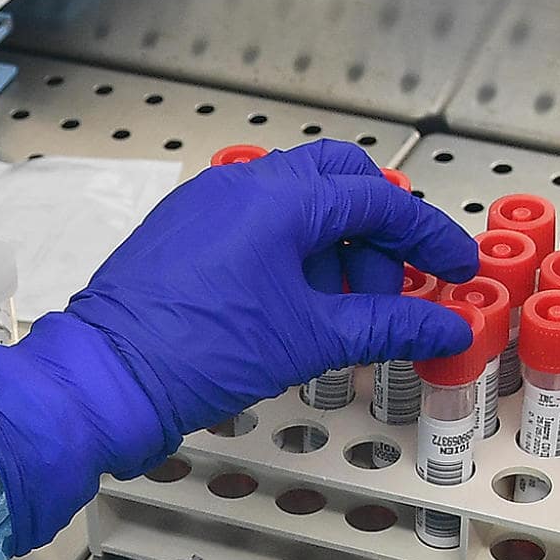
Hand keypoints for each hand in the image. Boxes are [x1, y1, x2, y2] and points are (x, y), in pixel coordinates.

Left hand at [0, 141, 476, 552]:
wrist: (106, 379)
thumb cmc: (192, 353)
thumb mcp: (309, 339)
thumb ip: (385, 325)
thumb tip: (443, 325)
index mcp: (280, 197)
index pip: (378, 199)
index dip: (426, 235)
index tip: (453, 267)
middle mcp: (242, 185)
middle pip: (338, 180)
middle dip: (377, 229)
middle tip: (390, 286)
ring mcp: (207, 202)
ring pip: (295, 201)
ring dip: (332, 246)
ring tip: (338, 312)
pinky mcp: (183, 230)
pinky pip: (254, 223)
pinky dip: (289, 253)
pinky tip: (294, 307)